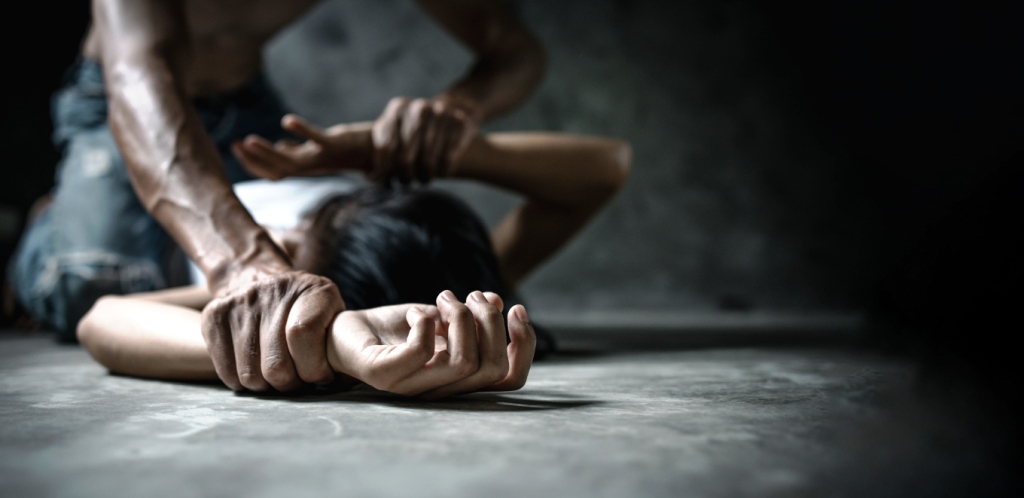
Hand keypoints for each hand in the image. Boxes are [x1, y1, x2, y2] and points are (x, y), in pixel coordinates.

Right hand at [201, 268, 344, 391]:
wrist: (256, 276)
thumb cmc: (305, 308)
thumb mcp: (331, 312)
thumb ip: (340, 342)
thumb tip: (346, 380)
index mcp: (312, 290)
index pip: (303, 336)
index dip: (312, 368)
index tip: (319, 377)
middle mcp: (274, 291)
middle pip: (276, 365)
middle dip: (289, 384)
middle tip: (295, 381)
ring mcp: (240, 302)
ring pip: (250, 375)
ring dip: (265, 386)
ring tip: (275, 376)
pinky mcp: (213, 316)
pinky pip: (226, 371)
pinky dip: (241, 382)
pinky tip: (254, 370)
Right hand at [231, 114, 373, 179]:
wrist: (380, 149)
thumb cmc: (349, 148)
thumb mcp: (319, 150)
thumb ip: (300, 150)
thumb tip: (282, 146)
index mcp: (307, 166)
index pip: (275, 171)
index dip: (255, 164)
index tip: (236, 149)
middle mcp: (314, 165)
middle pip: (279, 169)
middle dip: (255, 159)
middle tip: (235, 145)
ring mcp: (324, 156)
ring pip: (292, 161)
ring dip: (268, 152)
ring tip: (248, 140)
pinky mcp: (336, 143)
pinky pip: (316, 139)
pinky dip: (301, 131)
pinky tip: (286, 121)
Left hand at [330, 290, 535, 397]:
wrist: (341, 330)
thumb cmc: (394, 327)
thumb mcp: (439, 315)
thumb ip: (470, 315)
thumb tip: (498, 301)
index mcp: (460, 378)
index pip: (511, 379)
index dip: (524, 346)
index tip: (517, 309)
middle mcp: (441, 389)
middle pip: (492, 369)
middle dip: (490, 323)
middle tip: (470, 297)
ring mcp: (412, 387)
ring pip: (462, 363)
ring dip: (459, 318)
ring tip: (442, 299)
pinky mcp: (383, 376)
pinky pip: (419, 353)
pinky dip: (424, 322)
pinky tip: (415, 313)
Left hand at [371, 97, 478, 183]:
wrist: (455, 105)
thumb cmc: (417, 125)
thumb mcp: (396, 127)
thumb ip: (382, 147)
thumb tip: (370, 177)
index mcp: (397, 109)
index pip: (385, 148)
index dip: (384, 170)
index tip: (387, 181)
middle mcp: (418, 109)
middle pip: (405, 159)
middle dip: (405, 177)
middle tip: (407, 182)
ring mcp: (441, 114)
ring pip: (428, 163)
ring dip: (425, 177)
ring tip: (425, 178)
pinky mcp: (459, 123)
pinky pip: (448, 160)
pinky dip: (444, 172)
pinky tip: (441, 172)